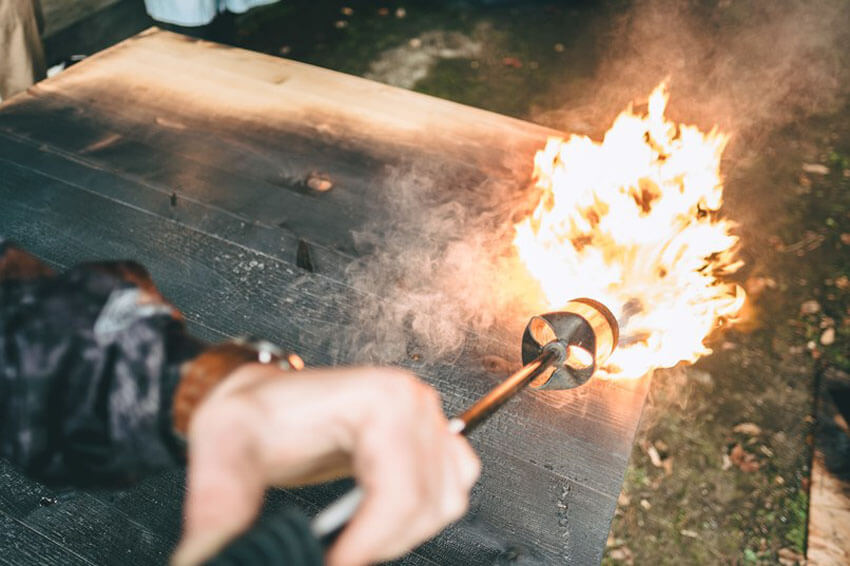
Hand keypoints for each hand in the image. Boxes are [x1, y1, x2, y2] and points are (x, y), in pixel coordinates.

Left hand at [171, 364, 479, 565]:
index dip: (368, 541)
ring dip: (400, 535)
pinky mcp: (431, 441)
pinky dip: (420, 520)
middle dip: (377, 543)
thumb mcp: (222, 453)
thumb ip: (219, 511)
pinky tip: (380, 524)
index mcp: (376, 398)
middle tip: (336, 556)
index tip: (332, 563)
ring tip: (354, 541)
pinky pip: (450, 494)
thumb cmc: (252, 414)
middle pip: (424, 503)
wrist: (263, 402)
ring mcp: (427, 421)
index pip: (398, 488)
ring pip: (444, 503)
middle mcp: (412, 404)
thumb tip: (214, 559)